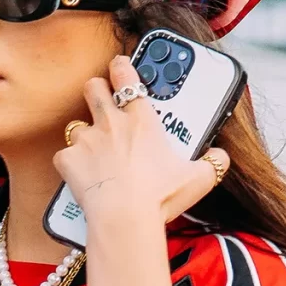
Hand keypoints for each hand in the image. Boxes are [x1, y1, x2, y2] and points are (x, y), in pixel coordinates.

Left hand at [53, 54, 228, 232]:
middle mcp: (111, 122)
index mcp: (141, 120)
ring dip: (84, 134)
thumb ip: (213, 164)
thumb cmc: (159, 197)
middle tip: (104, 103)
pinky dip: (70, 165)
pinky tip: (81, 176)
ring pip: (76, 124)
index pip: (125, 75)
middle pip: (93, 87)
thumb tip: (221, 158)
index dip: (121, 66)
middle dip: (97, 90)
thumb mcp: (197, 180)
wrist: (125, 218)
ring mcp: (87, 140)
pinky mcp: (69, 161)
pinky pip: (63, 157)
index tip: (120, 66)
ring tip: (94, 151)